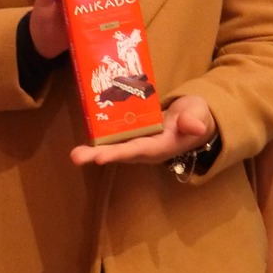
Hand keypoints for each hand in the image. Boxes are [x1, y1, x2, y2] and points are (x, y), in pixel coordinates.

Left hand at [70, 94, 214, 167]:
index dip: (120, 153)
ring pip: (115, 147)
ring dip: (94, 150)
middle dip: (99, 155)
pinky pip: (116, 136)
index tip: (100, 157)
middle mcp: (147, 148)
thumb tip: (196, 127)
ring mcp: (139, 142)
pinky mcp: (134, 134)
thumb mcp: (199, 116)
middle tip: (77, 157)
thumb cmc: (196, 116)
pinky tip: (85, 134)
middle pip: (121, 153)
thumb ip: (195, 121)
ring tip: (74, 154)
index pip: (139, 150)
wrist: (195, 118)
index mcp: (162, 145)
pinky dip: (100, 136)